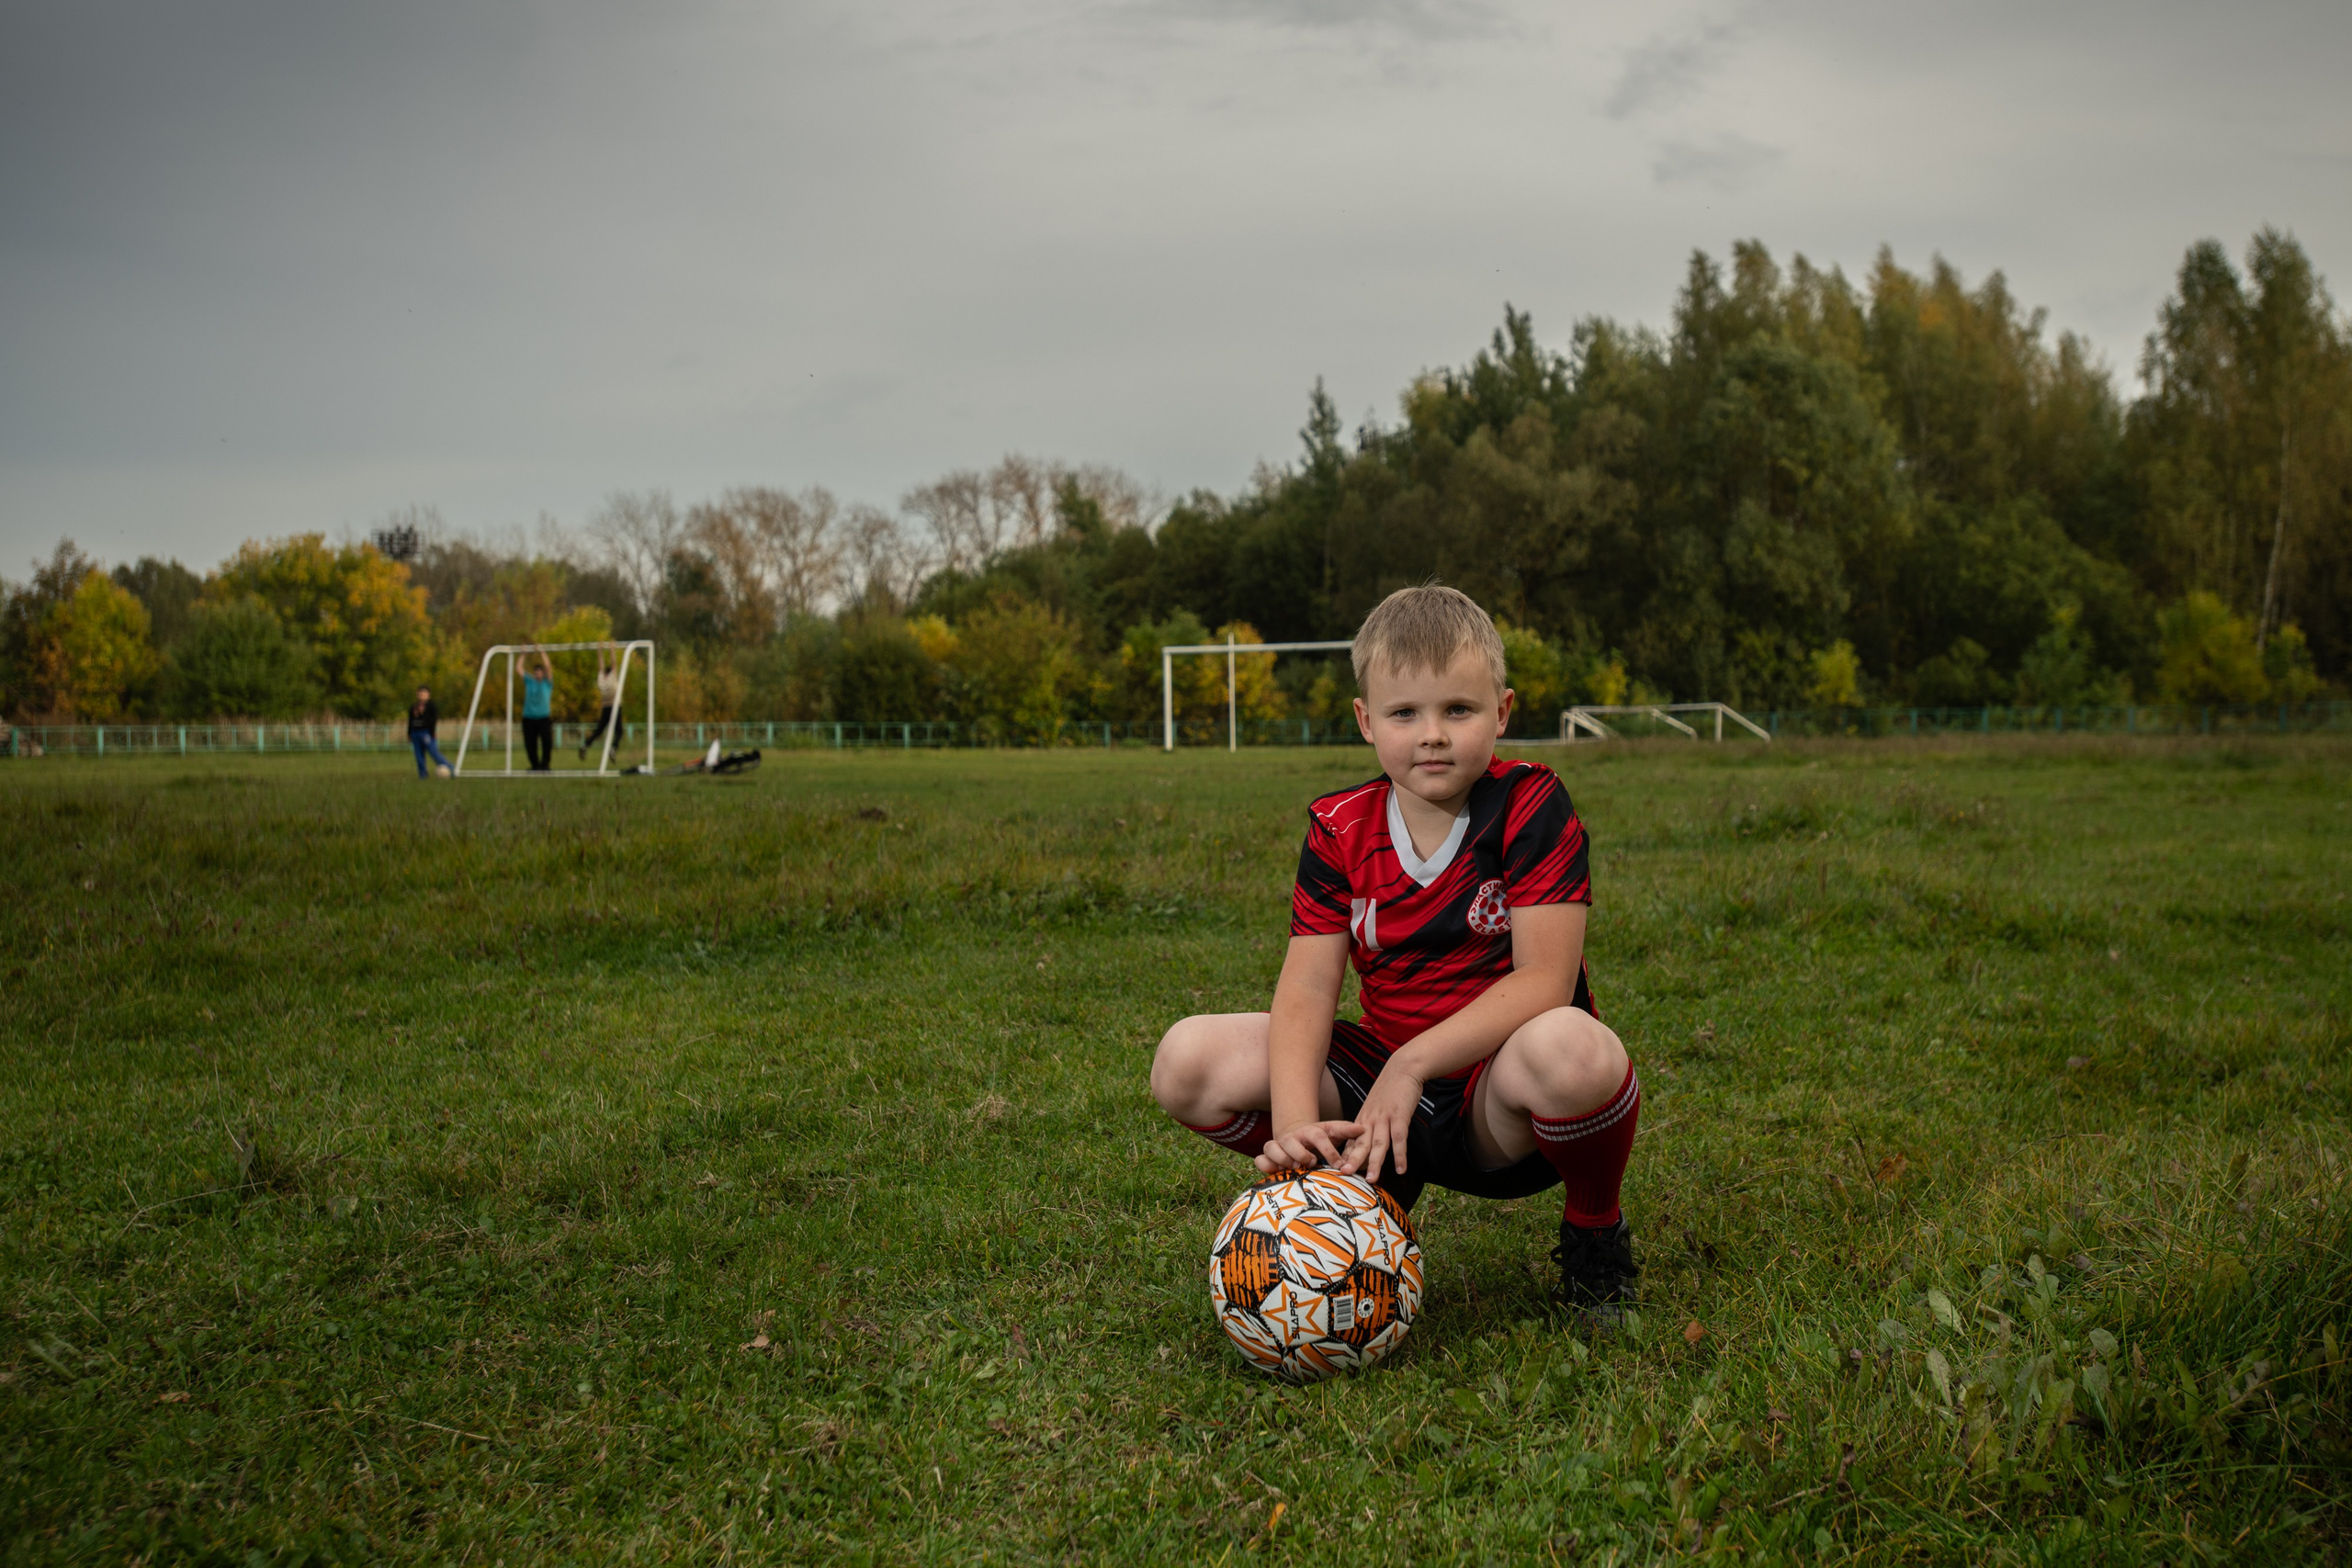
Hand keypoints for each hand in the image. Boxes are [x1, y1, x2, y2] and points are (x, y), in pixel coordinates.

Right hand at [1254, 1119, 1363, 1175]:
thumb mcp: (1333, 1132)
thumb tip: (1362, 1128)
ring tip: (1295, 1169)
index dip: (1328, 1151)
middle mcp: (1291, 1137)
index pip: (1318, 1137)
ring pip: (1271, 1147)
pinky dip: (1265, 1165)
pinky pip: (1260, 1159)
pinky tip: (1276, 1172)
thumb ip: (1346, 1131)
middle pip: (1290, 1141)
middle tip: (1311, 1164)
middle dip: (1301, 1154)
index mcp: (1310, 1131)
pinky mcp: (1268, 1157)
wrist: (1298, 1137)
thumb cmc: (1319, 1138)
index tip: (1339, 1165)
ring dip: (1282, 1159)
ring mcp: (1277, 1146)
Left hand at [1336, 1061, 1422, 1182]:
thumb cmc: (1390, 1090)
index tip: (1340, 1173)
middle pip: (1360, 1144)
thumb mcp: (1375, 1107)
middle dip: (1352, 1161)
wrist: (1403, 1068)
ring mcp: (1384, 1118)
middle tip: (1345, 1177)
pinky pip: (1399, 1138)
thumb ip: (1371, 1124)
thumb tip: (1369, 1143)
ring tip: (1372, 1180)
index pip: (1352, 1142)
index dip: (1346, 1157)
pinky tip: (1401, 1169)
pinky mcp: (1399, 1115)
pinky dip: (1400, 1155)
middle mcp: (1371, 1120)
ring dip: (1375, 1163)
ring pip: (1378, 1144)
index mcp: (1363, 1119)